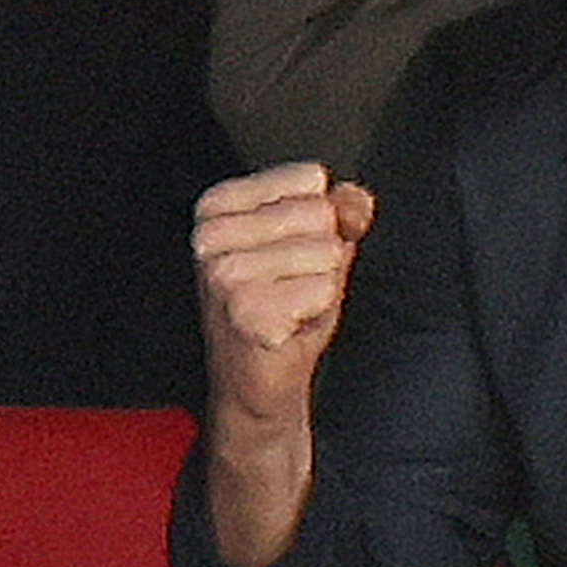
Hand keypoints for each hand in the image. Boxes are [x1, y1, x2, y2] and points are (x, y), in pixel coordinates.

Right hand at [191, 162, 372, 566]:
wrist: (254, 386)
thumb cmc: (282, 312)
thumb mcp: (315, 249)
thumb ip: (341, 213)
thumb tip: (357, 200)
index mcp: (218, 206)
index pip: (310, 179)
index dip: (318, 223)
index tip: (287, 257)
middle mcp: (210, 234)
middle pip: (320, 215)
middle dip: (322, 258)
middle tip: (290, 291)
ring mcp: (223, 272)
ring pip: (326, 253)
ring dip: (321, 289)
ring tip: (289, 310)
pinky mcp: (245, 308)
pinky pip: (323, 290)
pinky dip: (318, 314)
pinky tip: (287, 329)